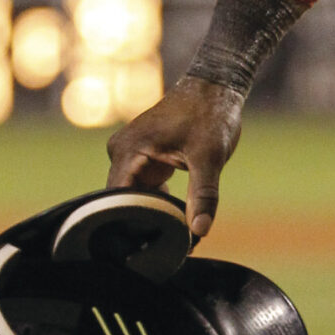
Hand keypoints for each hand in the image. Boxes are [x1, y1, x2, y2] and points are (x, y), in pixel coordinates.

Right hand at [106, 75, 242, 241]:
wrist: (215, 88)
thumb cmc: (211, 115)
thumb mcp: (210, 157)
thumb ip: (204, 195)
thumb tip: (199, 230)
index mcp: (128, 149)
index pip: (118, 199)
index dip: (132, 224)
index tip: (150, 246)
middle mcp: (121, 152)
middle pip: (124, 200)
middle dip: (143, 222)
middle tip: (167, 246)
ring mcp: (131, 155)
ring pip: (135, 196)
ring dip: (152, 214)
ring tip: (174, 236)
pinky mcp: (143, 158)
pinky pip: (144, 188)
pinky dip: (158, 202)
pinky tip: (175, 219)